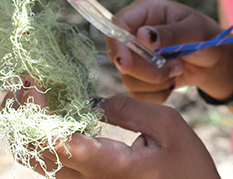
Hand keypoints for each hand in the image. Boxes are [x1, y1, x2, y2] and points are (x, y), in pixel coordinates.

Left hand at [30, 95, 219, 178]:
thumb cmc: (187, 164)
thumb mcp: (167, 125)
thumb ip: (127, 109)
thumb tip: (92, 102)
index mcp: (112, 169)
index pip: (59, 144)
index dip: (38, 112)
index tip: (35, 82)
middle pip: (40, 154)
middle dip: (27, 114)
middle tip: (28, 82)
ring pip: (43, 161)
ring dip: (33, 125)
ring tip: (35, 93)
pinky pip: (57, 164)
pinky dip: (47, 137)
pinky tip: (51, 115)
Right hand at [107, 0, 232, 103]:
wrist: (215, 60)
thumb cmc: (208, 37)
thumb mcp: (196, 31)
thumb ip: (171, 33)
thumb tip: (142, 36)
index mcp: (146, 10)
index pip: (118, 24)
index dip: (117, 45)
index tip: (126, 65)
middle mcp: (136, 31)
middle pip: (120, 55)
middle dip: (147, 69)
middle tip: (177, 67)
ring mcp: (136, 54)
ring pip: (128, 77)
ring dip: (156, 81)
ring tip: (178, 70)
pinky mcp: (140, 76)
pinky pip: (137, 93)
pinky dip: (156, 94)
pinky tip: (172, 83)